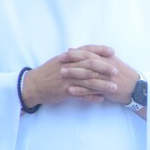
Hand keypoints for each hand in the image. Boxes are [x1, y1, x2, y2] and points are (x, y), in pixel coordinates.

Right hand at [20, 45, 137, 107]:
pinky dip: (91, 97)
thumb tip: (86, 52)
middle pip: (89, 64)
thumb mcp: (59, 61)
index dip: (100, 50)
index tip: (112, 51)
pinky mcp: (64, 91)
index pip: (86, 50)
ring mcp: (66, 79)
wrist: (32, 86)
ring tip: (114, 88)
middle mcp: (68, 66)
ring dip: (102, 84)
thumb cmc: (47, 73)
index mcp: (67, 57)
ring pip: (87, 80)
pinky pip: (80, 94)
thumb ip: (73, 57)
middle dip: (104, 67)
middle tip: (116, 71)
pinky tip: (101, 99)